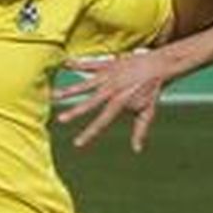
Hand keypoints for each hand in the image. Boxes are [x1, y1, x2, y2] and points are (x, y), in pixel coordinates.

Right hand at [55, 51, 171, 151]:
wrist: (158, 65)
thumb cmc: (152, 90)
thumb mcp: (147, 112)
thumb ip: (139, 130)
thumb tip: (137, 150)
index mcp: (120, 104)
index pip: (102, 122)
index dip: (89, 134)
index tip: (77, 143)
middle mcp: (111, 91)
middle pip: (89, 104)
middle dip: (75, 112)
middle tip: (60, 120)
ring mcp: (108, 77)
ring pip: (85, 85)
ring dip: (69, 90)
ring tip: (54, 95)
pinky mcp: (107, 64)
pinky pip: (90, 64)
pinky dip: (78, 63)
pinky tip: (65, 63)